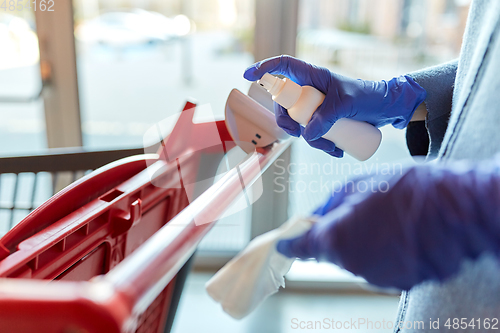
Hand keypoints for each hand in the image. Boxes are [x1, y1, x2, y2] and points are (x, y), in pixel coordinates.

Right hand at [244, 55, 425, 156]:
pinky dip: (321, 145)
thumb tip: (307, 136)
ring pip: (299, 124)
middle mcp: (310, 90)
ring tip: (333, 148)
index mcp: (313, 76)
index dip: (264, 68)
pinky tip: (336, 152)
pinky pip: (312, 134)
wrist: (388, 109)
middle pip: (285, 105)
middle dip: (289, 124)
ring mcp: (316, 106)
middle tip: (301, 136)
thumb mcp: (347, 104)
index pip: (283, 66)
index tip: (248, 75)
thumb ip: (326, 118)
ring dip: (312, 141)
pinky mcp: (323, 120)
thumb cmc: (369, 96)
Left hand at [276, 158, 499, 289]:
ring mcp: (376, 276)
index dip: (291, 245)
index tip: (285, 244)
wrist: (456, 209)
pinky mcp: (399, 282)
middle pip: (331, 253)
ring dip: (363, 244)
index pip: (301, 248)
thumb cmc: (406, 190)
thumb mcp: (357, 184)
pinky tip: (401, 235)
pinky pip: (380, 268)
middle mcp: (351, 264)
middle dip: (336, 236)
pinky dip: (384, 254)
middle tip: (357, 215)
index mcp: (335, 238)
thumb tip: (314, 217)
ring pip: (357, 261)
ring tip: (387, 221)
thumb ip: (328, 205)